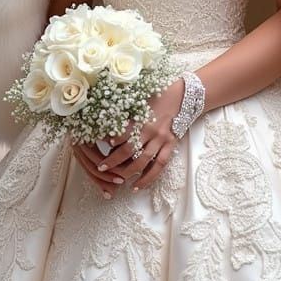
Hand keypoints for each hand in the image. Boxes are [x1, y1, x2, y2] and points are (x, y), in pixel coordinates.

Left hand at [72, 79, 185, 197]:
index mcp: (141, 117)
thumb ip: (126, 113)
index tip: (99, 146)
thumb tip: (107, 121)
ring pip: (143, 160)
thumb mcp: (139, 99)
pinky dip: (148, 177)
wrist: (181, 95)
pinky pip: (159, 165)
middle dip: (114, 161)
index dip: (111, 141)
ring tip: (116, 180)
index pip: (122, 133)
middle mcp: (150, 130)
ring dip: (129, 172)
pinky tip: (138, 186)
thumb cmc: (156, 95)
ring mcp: (162, 139)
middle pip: (130, 150)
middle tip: (101, 168)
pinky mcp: (171, 145)